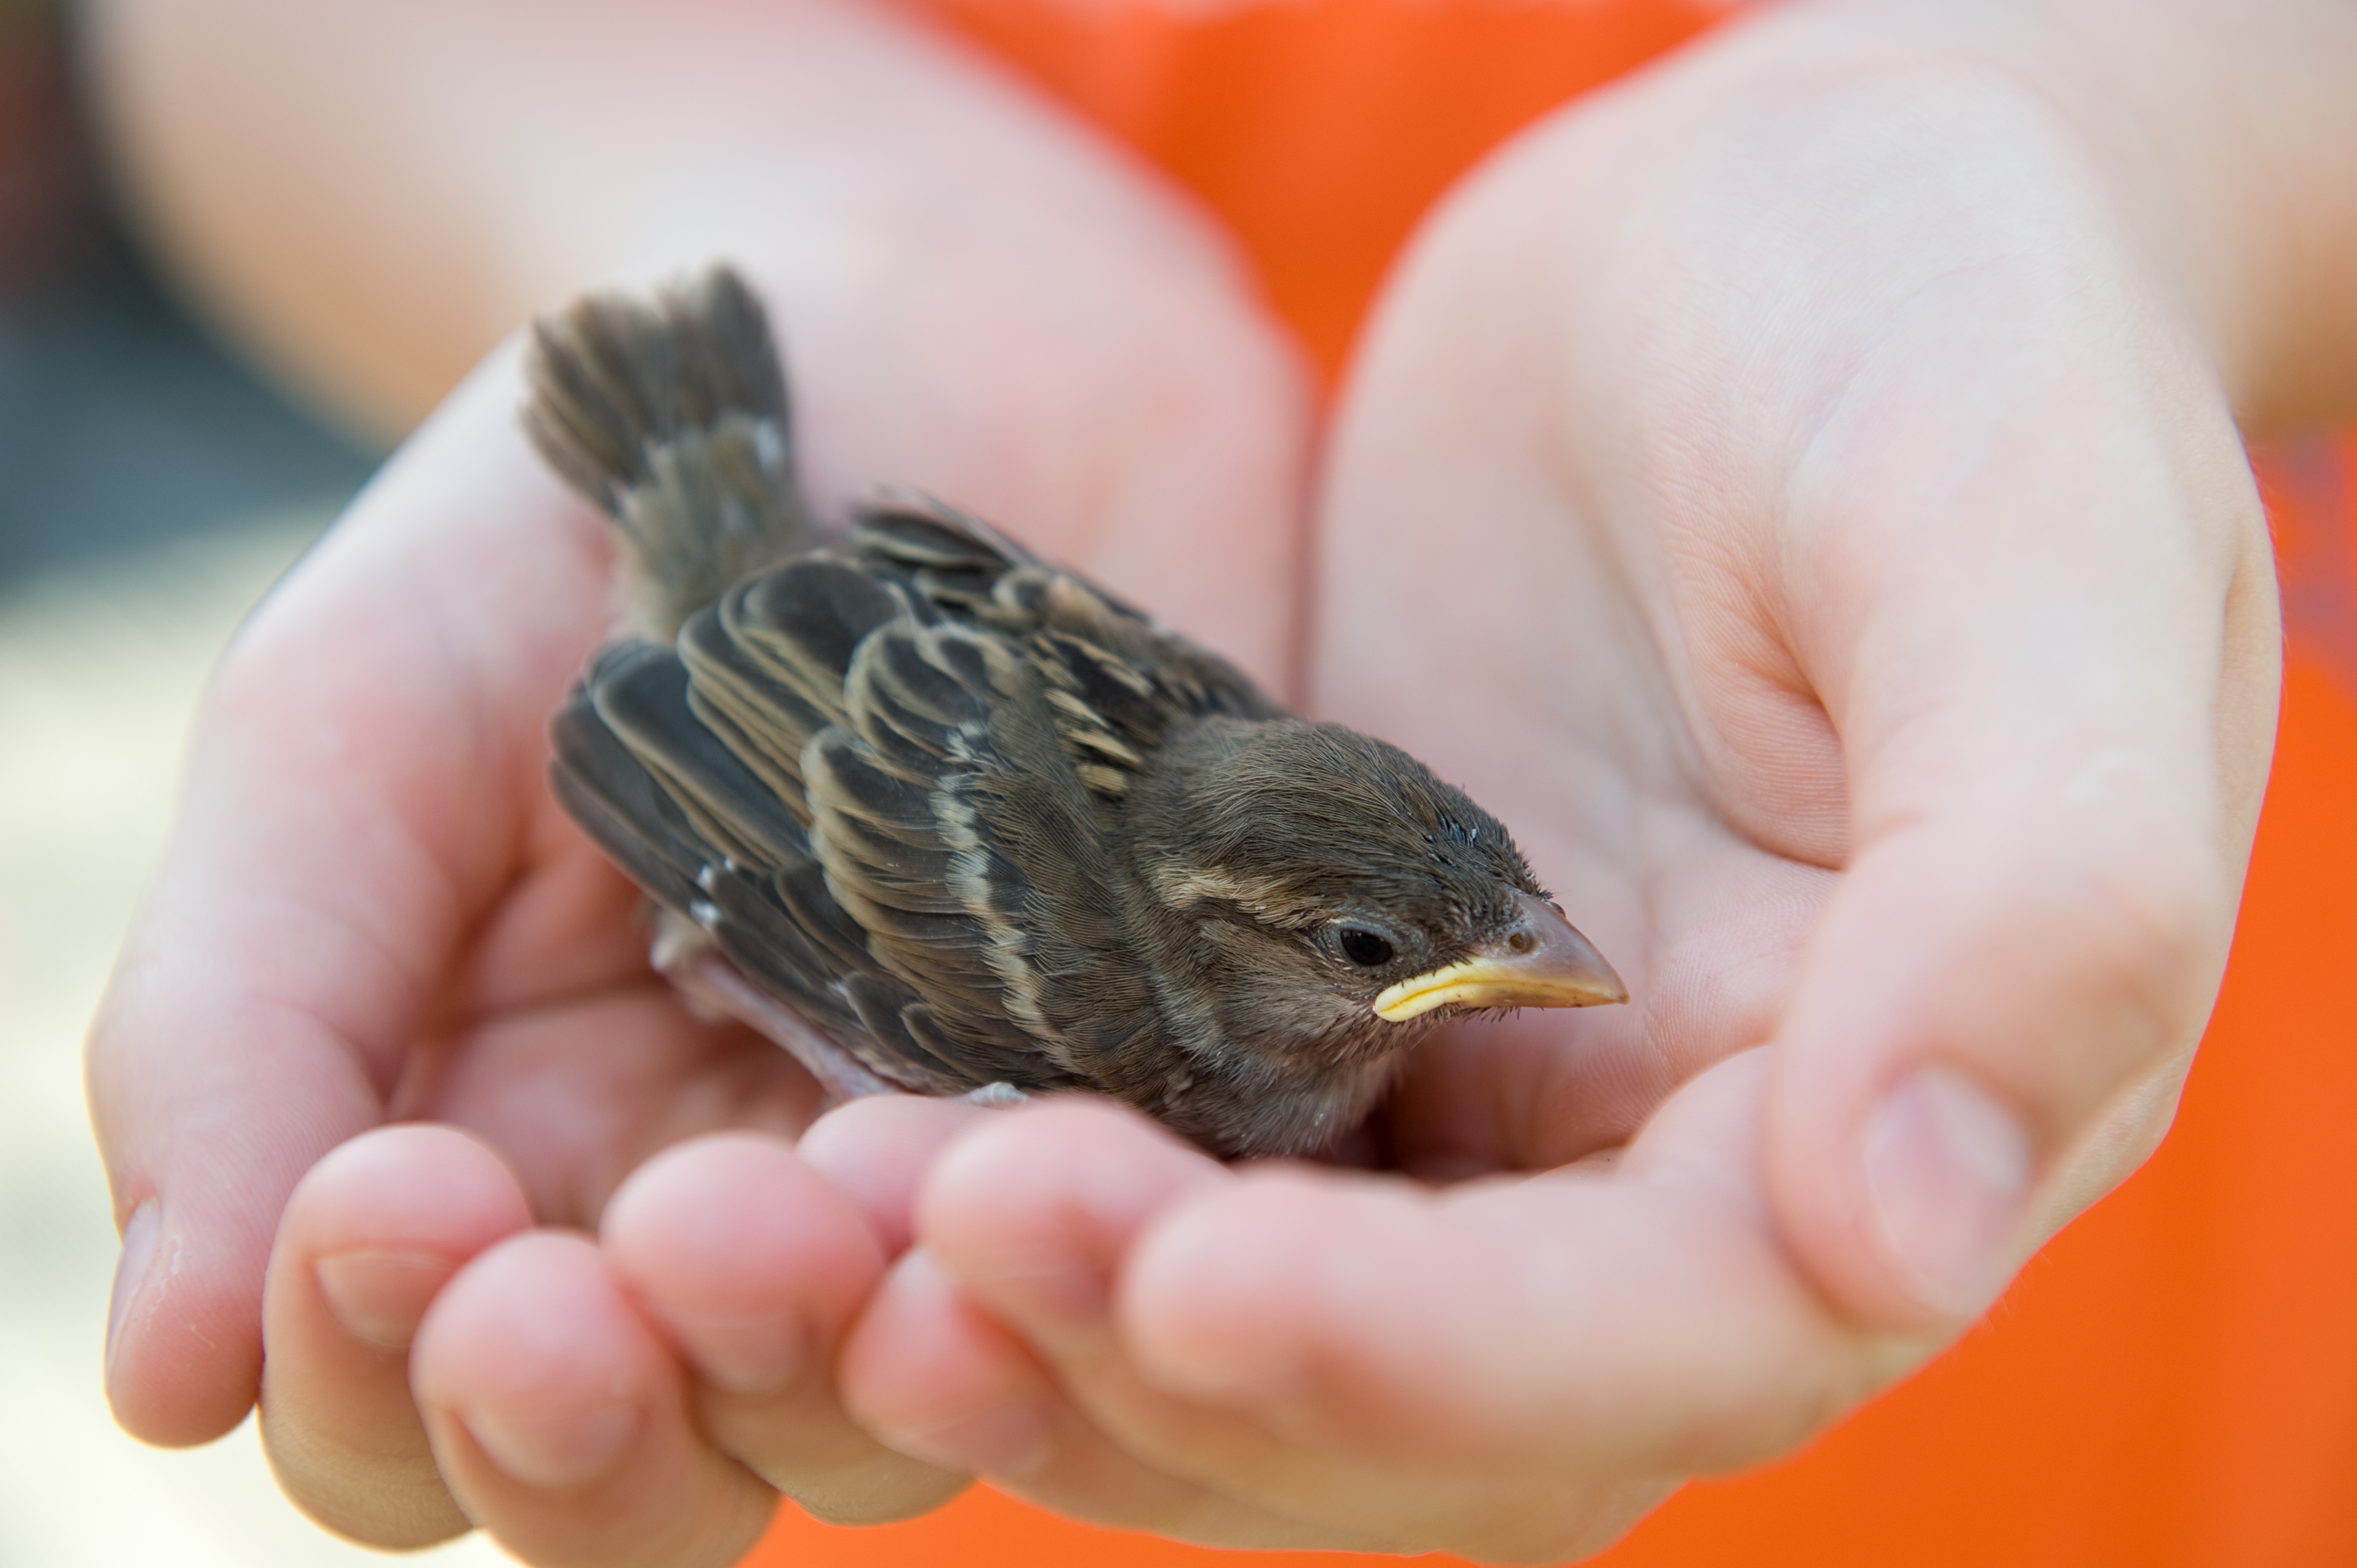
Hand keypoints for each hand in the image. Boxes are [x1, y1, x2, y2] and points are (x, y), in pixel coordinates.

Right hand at [85, 4, 1311, 1557]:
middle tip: (657, 1258)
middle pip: (685, 1464)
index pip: (419, 1420)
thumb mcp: (359, 723)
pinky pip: (1153, 1241)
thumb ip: (249, 1018)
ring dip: (875, 1343)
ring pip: (916, 1393)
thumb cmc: (589, 526)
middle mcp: (737, 1215)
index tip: (397, 1212)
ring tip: (856, 1190)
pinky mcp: (1173, 1085)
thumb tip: (157, 1373)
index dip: (394, 1379)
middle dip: (645, 1408)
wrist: (917, 333)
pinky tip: (1079, 1166)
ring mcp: (962, 1165)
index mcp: (508, 1166)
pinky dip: (1112, 1242)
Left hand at [828, 3, 2319, 1556]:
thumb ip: (2039, 886)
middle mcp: (1697, 1168)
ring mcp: (1499, 1103)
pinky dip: (1039, 1194)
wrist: (1753, 237)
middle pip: (1445, 1406)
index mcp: (1912, 1104)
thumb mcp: (2023, 536)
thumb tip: (1912, 1236)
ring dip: (1068, 1327)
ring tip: (856, 1215)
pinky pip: (1184, 1168)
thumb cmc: (1937, 330)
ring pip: (1282, 1340)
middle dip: (1193, 1363)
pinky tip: (864, 1130)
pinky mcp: (1336, 1008)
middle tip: (948, 1238)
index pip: (1685, 1334)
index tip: (1201, 1287)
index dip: (1443, 1357)